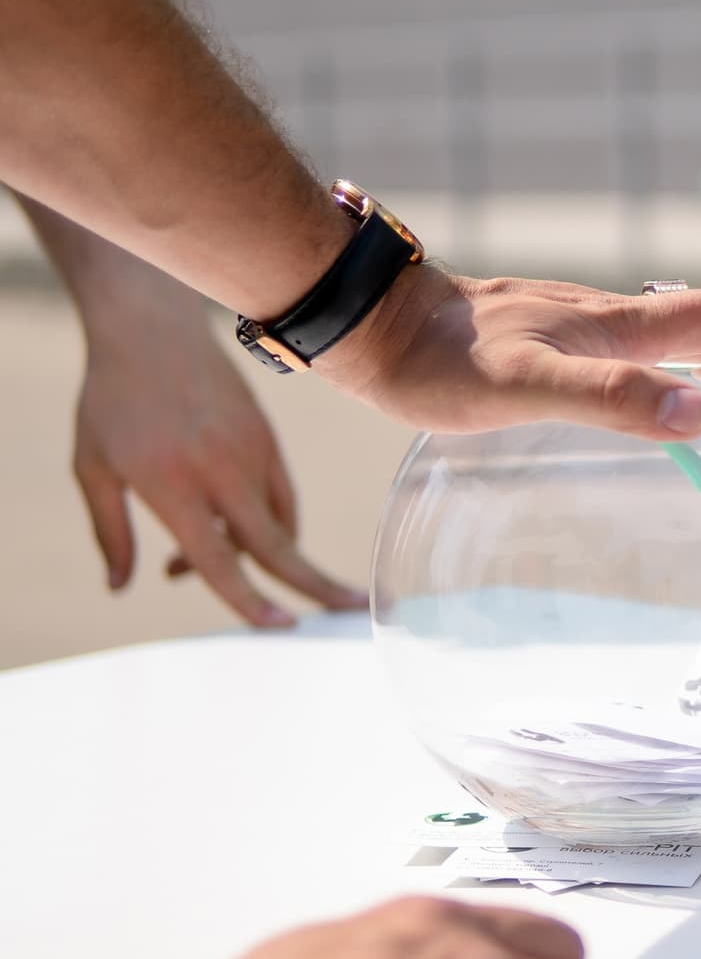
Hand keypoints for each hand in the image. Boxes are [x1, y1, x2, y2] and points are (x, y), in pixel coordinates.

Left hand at [72, 299, 361, 626]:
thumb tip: (120, 588)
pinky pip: (281, 495)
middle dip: (317, 585)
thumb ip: (109, 532)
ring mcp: (253, 452)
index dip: (249, 600)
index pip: (220, 558)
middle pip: (279, 544)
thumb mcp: (92, 468)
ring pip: (278, 523)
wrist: (152, 331)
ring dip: (255, 556)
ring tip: (187, 562)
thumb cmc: (112, 402)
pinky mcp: (267, 438)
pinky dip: (264, 523)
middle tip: (350, 610)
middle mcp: (224, 472)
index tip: (280, 628)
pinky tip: (225, 527)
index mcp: (175, 485)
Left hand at [321, 270, 700, 438]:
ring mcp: (581, 323)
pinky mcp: (552, 335)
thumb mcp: (526, 388)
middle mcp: (610, 317)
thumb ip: (613, 398)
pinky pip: (639, 345)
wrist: (375, 324)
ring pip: (677, 332)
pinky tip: (655, 395)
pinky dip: (679, 365)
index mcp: (619, 325)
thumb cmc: (442, 362)